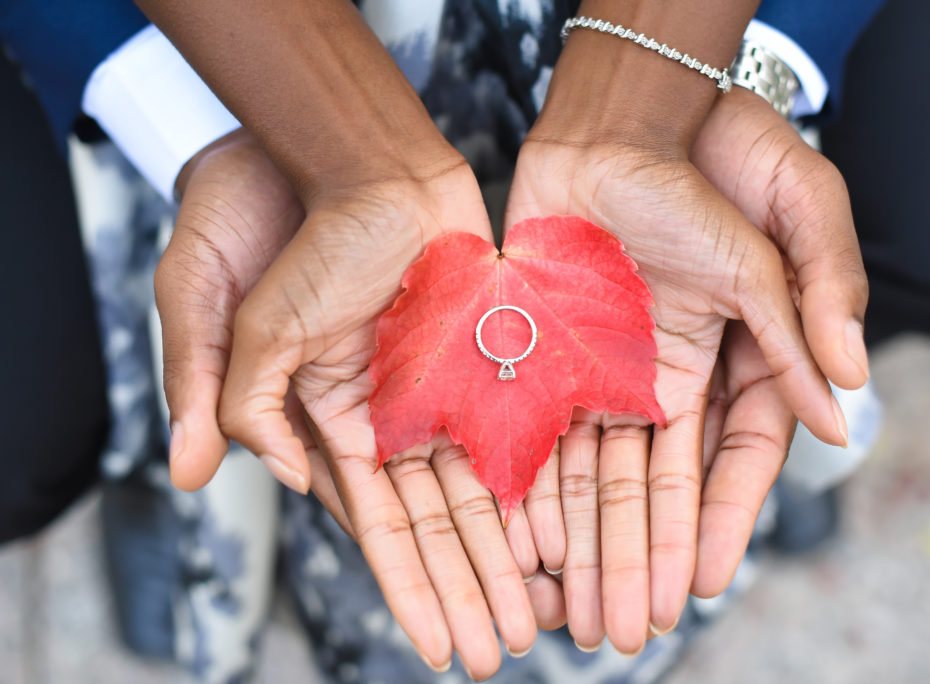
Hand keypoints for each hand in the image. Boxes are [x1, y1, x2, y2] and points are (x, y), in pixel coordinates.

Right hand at [157, 131, 537, 678]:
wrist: (354, 157)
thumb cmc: (287, 231)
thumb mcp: (235, 317)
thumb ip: (235, 398)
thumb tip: (252, 479)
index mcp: (334, 421)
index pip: (378, 527)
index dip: (409, 588)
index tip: (438, 647)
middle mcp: (395, 417)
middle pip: (441, 523)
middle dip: (469, 590)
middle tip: (502, 653)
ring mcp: (447, 387)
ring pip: (487, 486)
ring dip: (511, 554)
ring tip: (544, 614)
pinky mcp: (490, 354)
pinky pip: (522, 425)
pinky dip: (540, 479)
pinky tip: (566, 530)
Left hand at [504, 127, 846, 653]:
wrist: (628, 121)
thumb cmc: (719, 167)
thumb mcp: (791, 231)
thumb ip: (813, 316)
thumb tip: (844, 410)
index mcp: (734, 359)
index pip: (730, 461)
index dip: (714, 521)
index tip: (698, 581)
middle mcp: (670, 378)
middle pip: (653, 484)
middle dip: (637, 555)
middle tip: (623, 627)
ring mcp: (607, 368)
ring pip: (591, 470)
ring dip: (581, 540)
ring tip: (570, 607)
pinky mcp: (551, 351)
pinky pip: (539, 427)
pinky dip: (529, 481)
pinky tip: (520, 538)